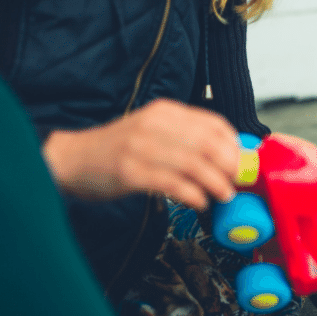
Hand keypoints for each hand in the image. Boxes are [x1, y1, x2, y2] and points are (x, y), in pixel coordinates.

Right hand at [42, 99, 239, 210]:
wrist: (73, 158)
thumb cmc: (119, 149)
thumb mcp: (154, 132)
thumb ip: (185, 139)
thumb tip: (228, 156)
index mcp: (164, 112)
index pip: (213, 123)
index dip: (234, 145)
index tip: (243, 163)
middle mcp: (154, 125)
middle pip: (208, 143)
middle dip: (230, 165)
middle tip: (237, 182)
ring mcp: (140, 147)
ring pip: (193, 164)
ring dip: (216, 183)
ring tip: (224, 195)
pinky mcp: (129, 171)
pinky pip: (171, 183)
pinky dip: (192, 194)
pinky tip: (199, 202)